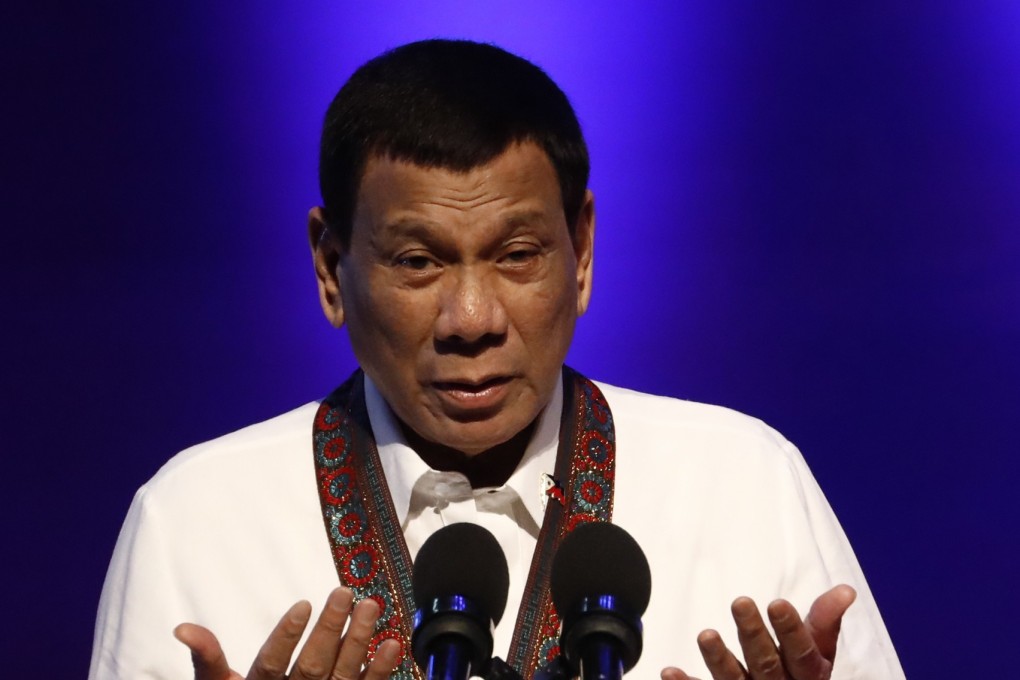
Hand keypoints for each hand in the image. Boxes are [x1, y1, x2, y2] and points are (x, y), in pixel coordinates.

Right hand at [173, 587, 400, 679]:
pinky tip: (392, 644)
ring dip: (359, 641)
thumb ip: (207, 657)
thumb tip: (183, 628)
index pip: (272, 663)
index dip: (286, 636)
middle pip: (313, 666)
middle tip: (345, 593)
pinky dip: (380, 670)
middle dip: (330, 629)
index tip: (303, 605)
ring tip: (371, 607)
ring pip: (343, 676)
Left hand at [660, 584, 855, 679]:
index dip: (790, 630)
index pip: (802, 653)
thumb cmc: (804, 674)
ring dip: (718, 658)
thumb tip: (846, 590)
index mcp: (808, 675)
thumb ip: (825, 621)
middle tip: (739, 602)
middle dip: (752, 634)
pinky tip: (668, 671)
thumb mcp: (820, 652)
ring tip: (705, 634)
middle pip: (766, 664)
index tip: (777, 603)